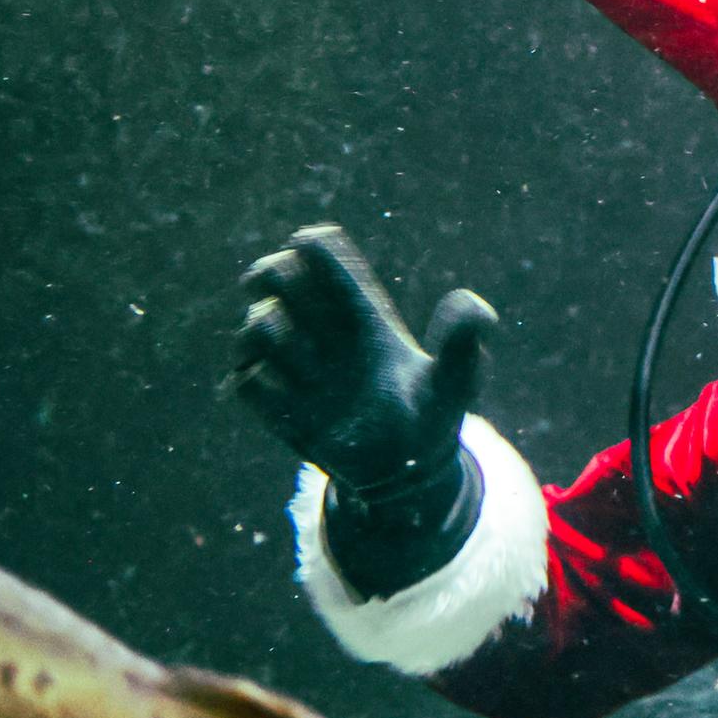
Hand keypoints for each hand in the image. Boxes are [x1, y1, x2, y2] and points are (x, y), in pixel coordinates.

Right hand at [230, 226, 494, 496]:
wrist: (404, 471)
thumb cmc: (433, 414)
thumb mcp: (458, 378)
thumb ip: (463, 341)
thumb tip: (470, 304)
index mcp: (361, 309)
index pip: (324, 254)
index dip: (313, 246)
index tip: (309, 246)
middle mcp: (322, 330)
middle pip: (276, 274)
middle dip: (273, 272)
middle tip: (281, 284)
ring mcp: (295, 366)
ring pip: (256, 325)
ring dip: (269, 330)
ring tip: (307, 363)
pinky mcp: (277, 405)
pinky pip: (246, 382)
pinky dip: (260, 382)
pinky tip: (293, 399)